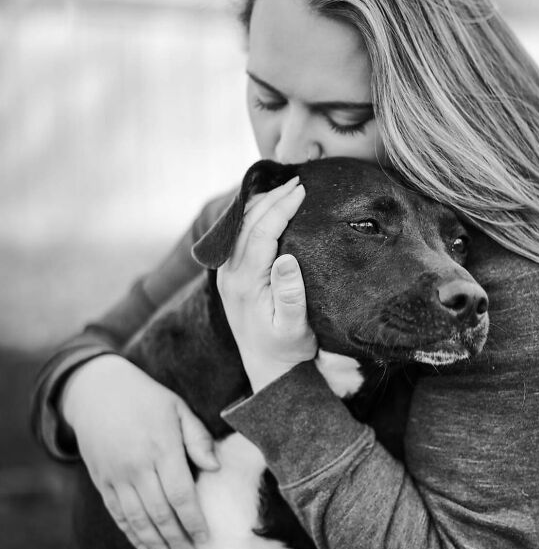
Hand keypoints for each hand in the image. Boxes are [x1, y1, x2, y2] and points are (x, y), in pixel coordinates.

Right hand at [60, 354, 218, 548]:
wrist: (96, 391)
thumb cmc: (146, 398)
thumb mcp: (178, 407)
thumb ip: (198, 437)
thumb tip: (215, 467)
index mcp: (161, 448)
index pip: (181, 494)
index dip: (193, 521)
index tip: (205, 539)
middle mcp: (137, 466)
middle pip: (160, 513)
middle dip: (177, 541)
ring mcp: (117, 476)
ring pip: (138, 519)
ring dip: (156, 544)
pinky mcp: (102, 480)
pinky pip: (117, 513)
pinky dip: (131, 533)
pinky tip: (145, 547)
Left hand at [216, 176, 317, 391]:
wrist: (267, 368)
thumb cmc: (288, 349)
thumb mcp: (294, 328)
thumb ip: (290, 296)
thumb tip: (287, 259)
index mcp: (244, 284)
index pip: (261, 232)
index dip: (282, 207)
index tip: (303, 190)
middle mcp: (229, 275)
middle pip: (247, 223)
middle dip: (272, 198)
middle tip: (297, 181)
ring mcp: (226, 274)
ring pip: (239, 226)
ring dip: (261, 203)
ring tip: (285, 187)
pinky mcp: (230, 275)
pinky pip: (238, 235)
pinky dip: (254, 216)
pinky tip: (269, 207)